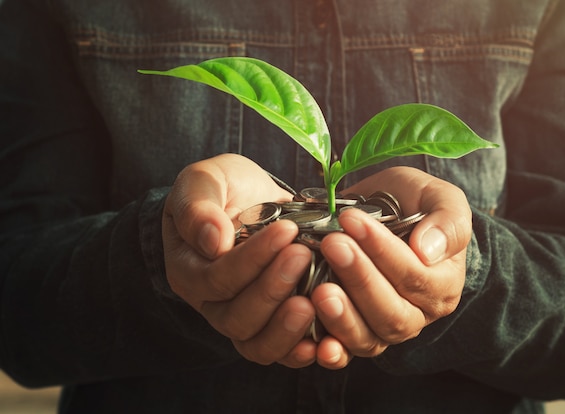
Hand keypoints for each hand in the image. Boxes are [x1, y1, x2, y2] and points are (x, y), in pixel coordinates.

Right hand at [162, 154, 317, 366]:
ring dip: (287, 327)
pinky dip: (305, 349)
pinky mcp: (273, 327)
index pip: (217, 278)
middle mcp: (213, 304)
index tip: (287, 229)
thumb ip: (199, 206)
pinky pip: (284, 352)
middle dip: (273, 289)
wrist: (252, 199)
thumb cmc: (225, 187)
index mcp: (190, 271)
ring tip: (314, 300)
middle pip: (238, 318)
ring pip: (258, 345)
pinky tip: (328, 339)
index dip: (252, 259)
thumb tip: (213, 241)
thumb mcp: (205, 180)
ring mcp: (243, 321)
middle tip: (304, 255)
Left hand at [310, 166, 471, 368]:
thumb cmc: (411, 203)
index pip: (415, 275)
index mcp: (443, 284)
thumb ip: (447, 221)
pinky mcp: (356, 337)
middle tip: (332, 245)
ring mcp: (385, 330)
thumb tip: (428, 251)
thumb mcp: (437, 197)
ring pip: (369, 338)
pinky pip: (345, 353)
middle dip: (359, 279)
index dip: (382, 250)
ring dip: (342, 317)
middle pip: (391, 312)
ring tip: (319, 291)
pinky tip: (314, 345)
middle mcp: (417, 314)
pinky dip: (331, 352)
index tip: (351, 219)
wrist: (384, 212)